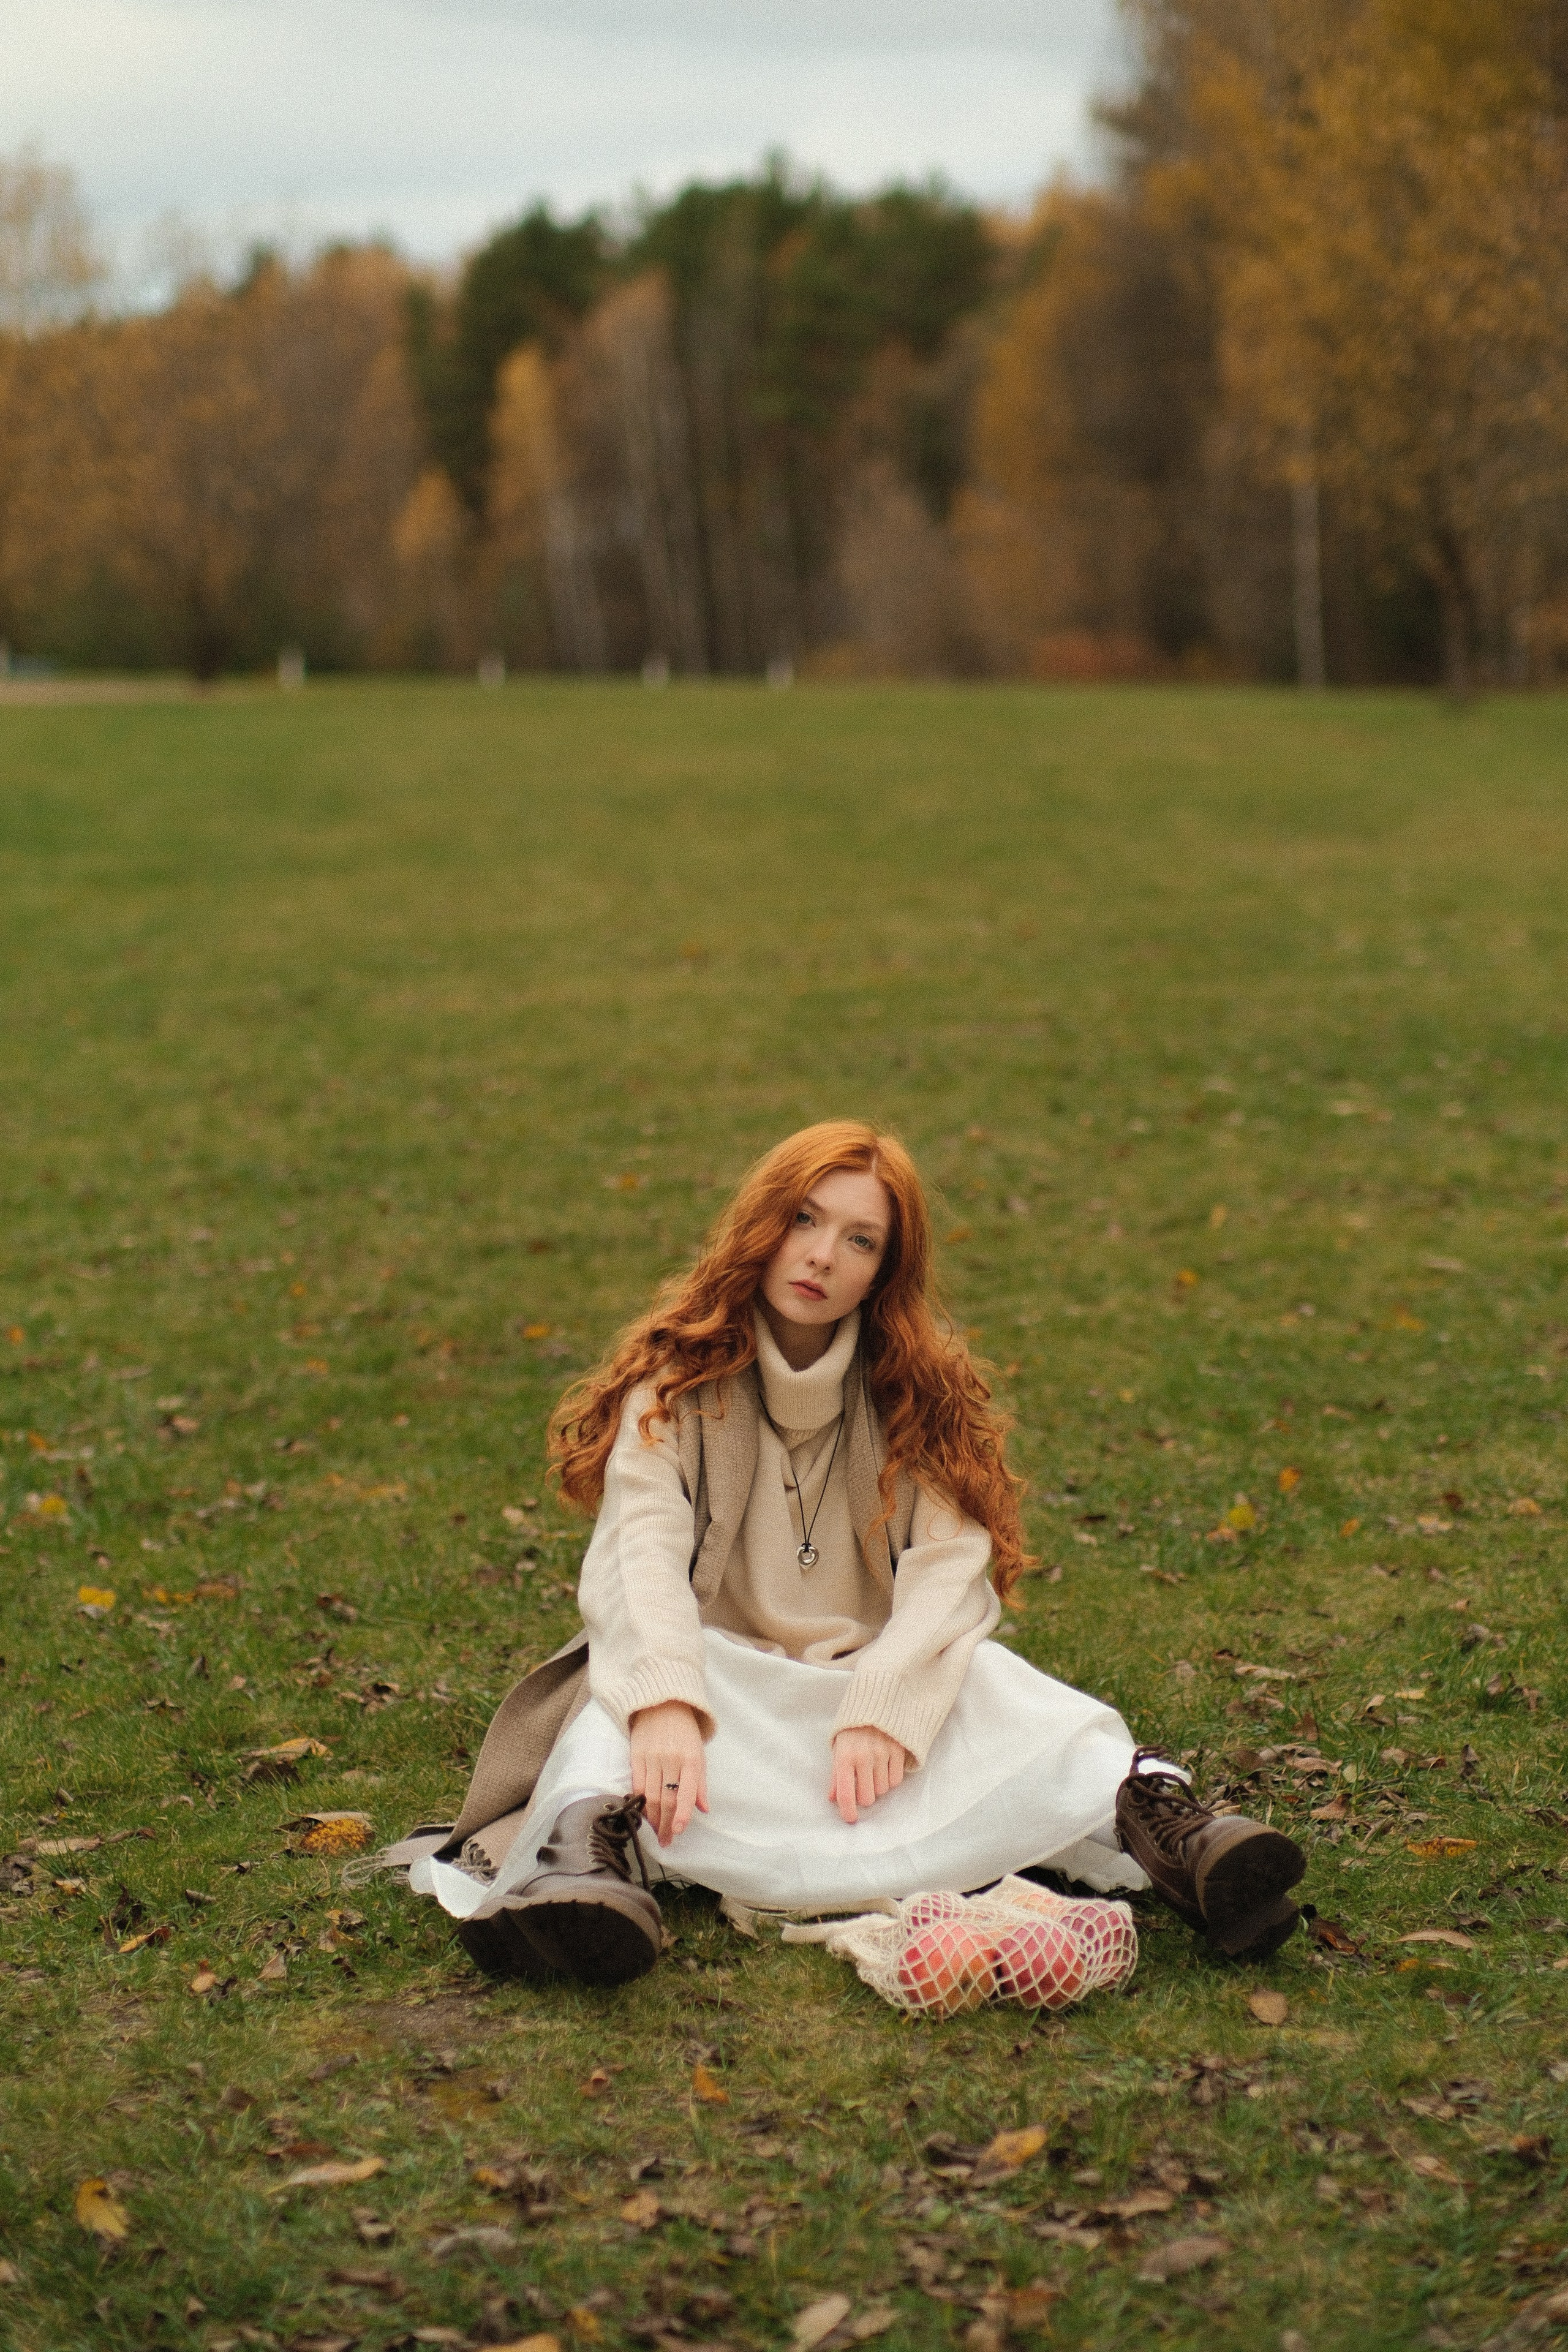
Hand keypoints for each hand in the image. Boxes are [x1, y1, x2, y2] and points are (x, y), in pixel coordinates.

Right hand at [629, 1701, 708, 1846]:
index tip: (678, 1832)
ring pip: (650, 1796)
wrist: (662, 1704)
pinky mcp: (635, 1756)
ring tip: (656, 1832)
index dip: (681, 1815)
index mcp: (690, 1759)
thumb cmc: (685, 1732)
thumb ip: (700, 1783)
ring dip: (652, 1818)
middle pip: (666, 1799)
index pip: (685, 1793)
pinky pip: (637, 1785)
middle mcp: (670, 1759)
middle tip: (666, 1841)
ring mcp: (651, 1758)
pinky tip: (644, 1814)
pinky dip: (640, 1803)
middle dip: (666, 1824)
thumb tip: (703, 1809)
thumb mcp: (699, 1754)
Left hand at [828, 1725, 909, 1824]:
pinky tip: (885, 1767)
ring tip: (874, 1770)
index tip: (851, 1818)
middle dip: (864, 1796)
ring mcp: (883, 1754)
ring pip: (883, 1790)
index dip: (848, 1812)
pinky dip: (891, 1779)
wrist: (875, 1703)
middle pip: (867, 1798)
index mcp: (844, 1757)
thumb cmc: (852, 1730)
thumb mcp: (839, 1749)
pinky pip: (896, 1781)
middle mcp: (864, 1757)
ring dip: (878, 1786)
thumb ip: (836, 1775)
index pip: (846, 1794)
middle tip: (862, 1784)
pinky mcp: (898, 1751)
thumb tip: (833, 1799)